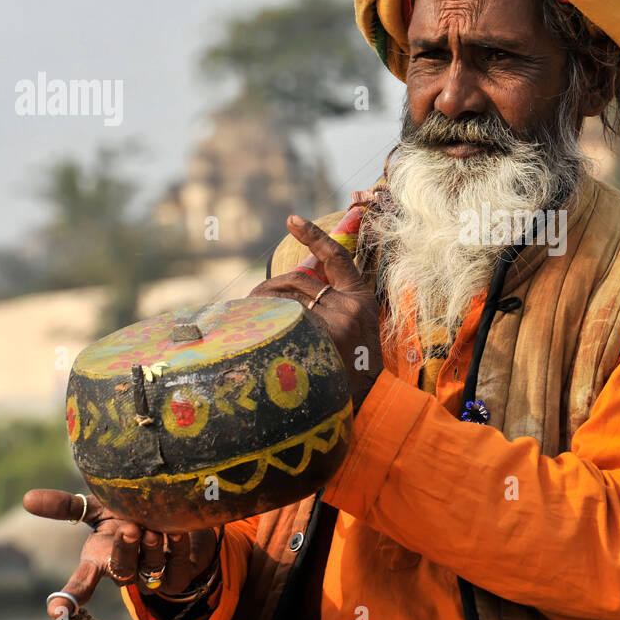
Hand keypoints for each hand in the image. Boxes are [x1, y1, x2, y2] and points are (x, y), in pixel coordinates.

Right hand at [22, 489, 217, 619]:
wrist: (175, 521)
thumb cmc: (130, 516)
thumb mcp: (100, 508)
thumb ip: (68, 506)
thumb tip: (26, 498)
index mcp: (100, 558)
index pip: (80, 583)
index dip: (68, 599)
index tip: (55, 613)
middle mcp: (124, 571)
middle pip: (120, 571)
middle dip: (123, 551)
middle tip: (128, 528)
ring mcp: (150, 576)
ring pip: (148, 570)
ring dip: (150, 550)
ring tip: (152, 530)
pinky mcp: (177, 575)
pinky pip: (177, 567)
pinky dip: (177, 549)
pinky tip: (178, 533)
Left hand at [248, 214, 381, 411]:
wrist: (370, 400)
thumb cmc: (354, 365)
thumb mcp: (354, 327)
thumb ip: (332, 303)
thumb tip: (291, 285)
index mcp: (361, 298)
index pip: (336, 257)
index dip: (314, 236)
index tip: (292, 219)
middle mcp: (350, 306)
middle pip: (299, 281)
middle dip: (270, 289)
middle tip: (250, 301)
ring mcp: (337, 322)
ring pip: (287, 301)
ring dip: (263, 308)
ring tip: (249, 321)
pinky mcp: (322, 338)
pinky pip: (284, 322)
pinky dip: (267, 326)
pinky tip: (257, 336)